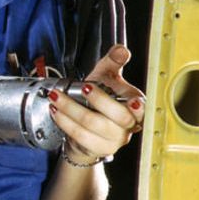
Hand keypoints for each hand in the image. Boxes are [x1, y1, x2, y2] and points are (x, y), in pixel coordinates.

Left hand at [48, 44, 144, 165]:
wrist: (87, 125)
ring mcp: (115, 139)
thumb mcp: (106, 75)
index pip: (142, 108)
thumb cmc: (100, 97)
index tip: (134, 102)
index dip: (139, 107)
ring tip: (57, 96)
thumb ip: (114, 61)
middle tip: (84, 86)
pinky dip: (65, 121)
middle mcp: (129, 125)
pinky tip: (57, 111)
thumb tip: (122, 50)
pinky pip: (80, 136)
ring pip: (93, 124)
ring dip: (71, 109)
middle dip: (99, 100)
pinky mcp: (99, 148)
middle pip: (118, 116)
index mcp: (135, 106)